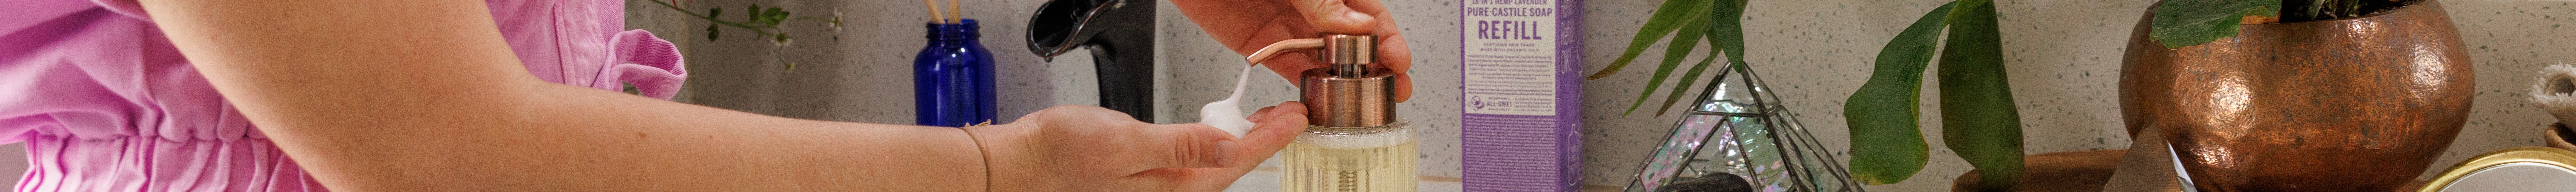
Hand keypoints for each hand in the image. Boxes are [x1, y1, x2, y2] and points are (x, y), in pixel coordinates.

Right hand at [965, 102, 1309, 190]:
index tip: (1297, 118)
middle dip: (1264, 139)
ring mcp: (1159, 186)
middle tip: (1291, 114)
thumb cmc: (1065, 154)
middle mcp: (1171, 191)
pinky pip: (1193, 162)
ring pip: (1214, 163)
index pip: (1237, 160)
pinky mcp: (1147, 176)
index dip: (1272, 137)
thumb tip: (1229, 144)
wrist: (1025, 162)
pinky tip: (1217, 132)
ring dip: (1241, 140)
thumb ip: (1183, 145)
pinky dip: (1213, 143)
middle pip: (1232, 165)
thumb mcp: (1129, 142)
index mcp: (1174, 187)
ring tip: (1264, 120)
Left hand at [1170, 0, 1413, 102]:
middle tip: (1392, 88)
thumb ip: (1321, 0)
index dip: (1387, 36)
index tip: (1399, 60)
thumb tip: (1358, 24)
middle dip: (1374, 64)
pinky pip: (1288, 66)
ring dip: (1343, 80)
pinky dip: (1305, 84)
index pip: (1367, 10)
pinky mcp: (1260, 42)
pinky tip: (1321, 98)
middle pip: (1351, 37)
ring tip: (1361, 101)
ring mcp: (1286, 23)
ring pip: (1323, 56)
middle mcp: (1310, 4)